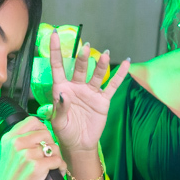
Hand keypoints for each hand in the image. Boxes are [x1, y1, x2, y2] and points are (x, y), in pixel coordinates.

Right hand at [0, 116, 66, 179]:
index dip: (42, 130)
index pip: (33, 121)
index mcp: (9, 137)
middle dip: (51, 144)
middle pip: (46, 133)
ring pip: (54, 147)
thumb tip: (40, 134)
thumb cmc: (6, 179)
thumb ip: (20, 141)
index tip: (42, 141)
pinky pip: (58, 160)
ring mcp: (27, 154)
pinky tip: (57, 173)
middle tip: (49, 156)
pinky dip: (61, 168)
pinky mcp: (38, 167)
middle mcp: (17, 143)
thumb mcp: (6, 154)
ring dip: (57, 157)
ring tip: (53, 167)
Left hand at [48, 31, 128, 153]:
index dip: (55, 51)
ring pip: (96, 75)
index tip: (53, 35)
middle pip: (80, 69)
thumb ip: (60, 108)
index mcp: (61, 89)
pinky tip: (127, 63)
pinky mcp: (103, 100)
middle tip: (85, 47)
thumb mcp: (58, 122)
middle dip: (82, 58)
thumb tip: (64, 93)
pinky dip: (120, 75)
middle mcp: (76, 87)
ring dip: (101, 65)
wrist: (79, 145)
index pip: (57, 67)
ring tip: (106, 54)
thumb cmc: (64, 132)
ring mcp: (90, 92)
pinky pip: (112, 85)